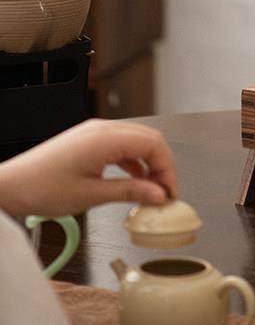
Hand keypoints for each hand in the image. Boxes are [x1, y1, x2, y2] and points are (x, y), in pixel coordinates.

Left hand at [0, 119, 177, 216]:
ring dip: (149, 162)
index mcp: (105, 138)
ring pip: (138, 140)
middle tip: (164, 191)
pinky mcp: (90, 139)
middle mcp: (103, 129)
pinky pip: (123, 144)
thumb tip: (158, 195)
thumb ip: (130, 191)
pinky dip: (134, 160)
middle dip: (162, 164)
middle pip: (150, 139)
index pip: (153, 144)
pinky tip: (134, 179)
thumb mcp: (91, 195)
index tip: (169, 192)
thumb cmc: (41, 189)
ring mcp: (96, 132)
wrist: (10, 186)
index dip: (168, 168)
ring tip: (151, 189)